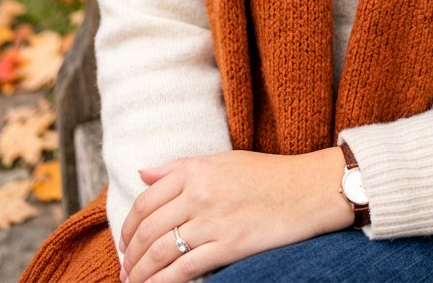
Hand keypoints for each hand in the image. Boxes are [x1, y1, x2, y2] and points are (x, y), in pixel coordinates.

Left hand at [119, 147, 352, 282]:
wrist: (307, 189)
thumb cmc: (267, 174)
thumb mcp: (222, 161)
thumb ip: (179, 167)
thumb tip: (143, 172)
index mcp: (196, 170)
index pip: (146, 200)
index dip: (129, 225)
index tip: (125, 241)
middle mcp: (199, 194)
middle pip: (148, 229)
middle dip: (130, 254)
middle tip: (125, 269)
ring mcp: (212, 221)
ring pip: (160, 252)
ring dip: (140, 273)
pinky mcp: (227, 246)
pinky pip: (184, 270)